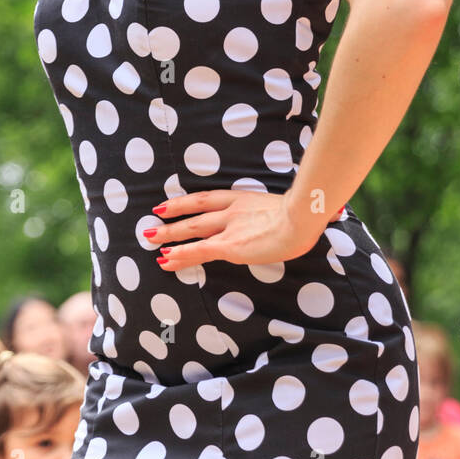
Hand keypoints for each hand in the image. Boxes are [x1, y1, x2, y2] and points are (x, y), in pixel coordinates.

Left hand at [145, 189, 320, 269]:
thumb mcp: (290, 206)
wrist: (303, 216)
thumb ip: (286, 210)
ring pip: (192, 229)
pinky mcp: (230, 245)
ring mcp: (230, 227)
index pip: (208, 199)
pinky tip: (166, 260)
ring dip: (169, 235)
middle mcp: (232, 210)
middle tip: (152, 221)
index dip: (188, 202)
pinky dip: (180, 255)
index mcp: (245, 199)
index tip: (171, 204)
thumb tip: (309, 212)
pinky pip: (199, 251)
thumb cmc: (307, 211)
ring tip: (150, 240)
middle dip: (172, 217)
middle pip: (195, 212)